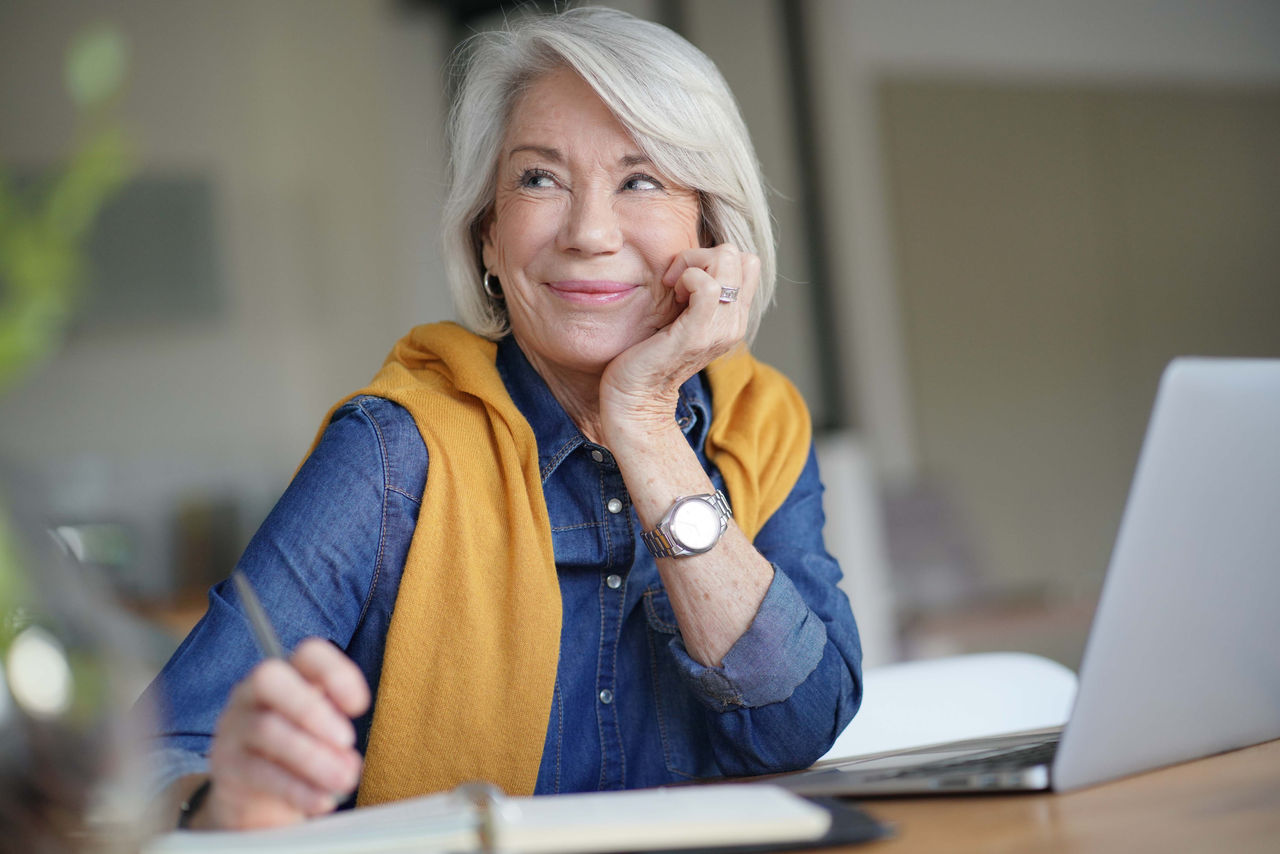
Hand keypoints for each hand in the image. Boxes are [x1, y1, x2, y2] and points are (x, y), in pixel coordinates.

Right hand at [199, 638, 369, 829]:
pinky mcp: (227, 765)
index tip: (360, 707)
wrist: (256, 795)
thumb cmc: (297, 751)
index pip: (308, 653)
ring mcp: (235, 726)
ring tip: (343, 780)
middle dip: (311, 708)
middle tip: (347, 740)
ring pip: (267, 729)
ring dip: (313, 757)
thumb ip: (337, 739)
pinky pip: (259, 772)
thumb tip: (347, 763)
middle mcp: (253, 692)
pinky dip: (296, 788)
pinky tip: (321, 800)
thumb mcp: (322, 736)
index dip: (336, 673)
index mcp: (288, 675)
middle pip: (269, 678)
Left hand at [601, 243, 759, 433]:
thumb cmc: (648, 353)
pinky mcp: (698, 334)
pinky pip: (708, 286)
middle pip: (738, 257)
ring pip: (726, 262)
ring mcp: (720, 330)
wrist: (635, 396)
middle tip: (675, 281)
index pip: (746, 262)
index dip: (713, 258)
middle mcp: (735, 323)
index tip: (683, 278)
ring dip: (691, 264)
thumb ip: (696, 294)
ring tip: (674, 288)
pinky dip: (687, 277)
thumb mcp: (681, 317)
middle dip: (700, 256)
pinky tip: (672, 293)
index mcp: (734, 318)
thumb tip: (691, 261)